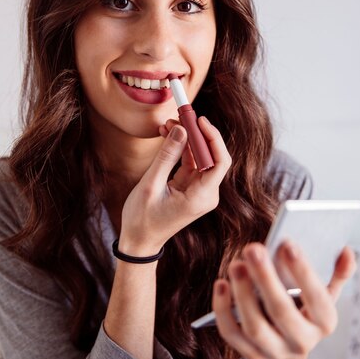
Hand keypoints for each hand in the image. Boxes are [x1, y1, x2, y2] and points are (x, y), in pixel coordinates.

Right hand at [119, 117, 230, 256]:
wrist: (139, 242)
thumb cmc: (142, 219)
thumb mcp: (151, 185)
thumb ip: (167, 156)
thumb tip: (181, 130)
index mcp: (201, 197)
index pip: (219, 161)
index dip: (212, 137)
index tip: (198, 120)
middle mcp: (206, 194)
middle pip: (212, 156)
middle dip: (197, 134)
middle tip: (180, 116)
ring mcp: (200, 191)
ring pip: (200, 157)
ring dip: (187, 139)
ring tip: (168, 124)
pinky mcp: (191, 188)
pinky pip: (191, 163)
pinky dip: (181, 149)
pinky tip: (168, 135)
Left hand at [212, 241, 355, 358]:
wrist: (287, 345)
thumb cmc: (305, 307)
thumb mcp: (324, 293)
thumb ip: (337, 273)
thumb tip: (346, 251)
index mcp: (325, 322)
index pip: (318, 299)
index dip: (303, 272)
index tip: (288, 244)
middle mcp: (302, 342)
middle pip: (282, 312)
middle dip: (266, 279)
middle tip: (253, 248)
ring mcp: (274, 351)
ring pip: (255, 326)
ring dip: (242, 294)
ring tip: (236, 265)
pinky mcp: (250, 355)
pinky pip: (232, 334)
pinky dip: (223, 310)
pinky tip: (221, 284)